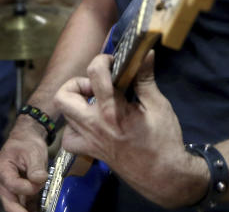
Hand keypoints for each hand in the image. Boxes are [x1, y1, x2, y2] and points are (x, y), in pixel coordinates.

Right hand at [0, 116, 49, 211]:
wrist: (26, 141)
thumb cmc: (27, 144)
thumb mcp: (33, 151)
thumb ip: (36, 167)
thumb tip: (39, 179)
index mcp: (2, 170)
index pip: (13, 185)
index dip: (28, 187)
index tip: (41, 181)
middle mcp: (2, 183)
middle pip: (9, 204)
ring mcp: (8, 190)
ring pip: (15, 207)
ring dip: (26, 211)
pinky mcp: (17, 193)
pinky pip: (22, 205)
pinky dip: (29, 209)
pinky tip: (38, 211)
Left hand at [54, 51, 207, 207]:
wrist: (164, 176)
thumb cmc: (164, 140)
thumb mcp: (158, 105)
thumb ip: (146, 78)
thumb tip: (146, 53)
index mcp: (112, 110)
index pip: (94, 73)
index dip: (103, 60)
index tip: (114, 62)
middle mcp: (94, 124)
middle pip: (64, 95)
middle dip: (78, 82)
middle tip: (97, 84)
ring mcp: (89, 140)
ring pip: (64, 115)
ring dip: (75, 102)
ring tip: (95, 101)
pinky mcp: (90, 152)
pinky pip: (69, 139)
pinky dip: (74, 127)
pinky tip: (89, 123)